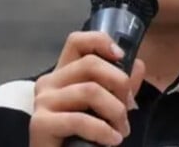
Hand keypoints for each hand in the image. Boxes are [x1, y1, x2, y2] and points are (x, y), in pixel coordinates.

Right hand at [29, 31, 145, 146]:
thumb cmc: (83, 135)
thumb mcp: (107, 107)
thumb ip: (120, 87)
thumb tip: (138, 65)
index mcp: (64, 73)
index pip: (77, 41)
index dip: (100, 41)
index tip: (121, 56)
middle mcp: (49, 82)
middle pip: (90, 63)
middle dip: (119, 84)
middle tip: (128, 108)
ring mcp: (43, 101)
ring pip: (90, 91)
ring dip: (115, 112)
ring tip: (121, 131)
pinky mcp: (40, 123)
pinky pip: (79, 119)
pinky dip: (103, 131)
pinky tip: (112, 140)